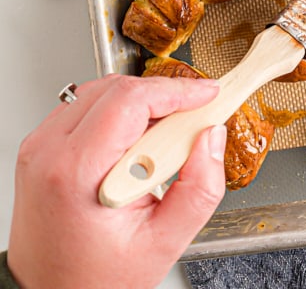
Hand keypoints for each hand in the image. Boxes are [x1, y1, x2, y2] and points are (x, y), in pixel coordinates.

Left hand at [7, 74, 227, 288]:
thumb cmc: (93, 280)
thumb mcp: (162, 245)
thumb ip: (199, 191)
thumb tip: (212, 140)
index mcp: (75, 171)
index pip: (131, 100)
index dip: (177, 90)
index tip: (207, 94)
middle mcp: (49, 152)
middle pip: (117, 88)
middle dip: (163, 94)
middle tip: (194, 117)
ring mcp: (40, 147)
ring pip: (102, 91)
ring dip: (140, 103)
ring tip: (164, 138)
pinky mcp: (41, 147)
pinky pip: (86, 106)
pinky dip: (118, 113)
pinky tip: (135, 143)